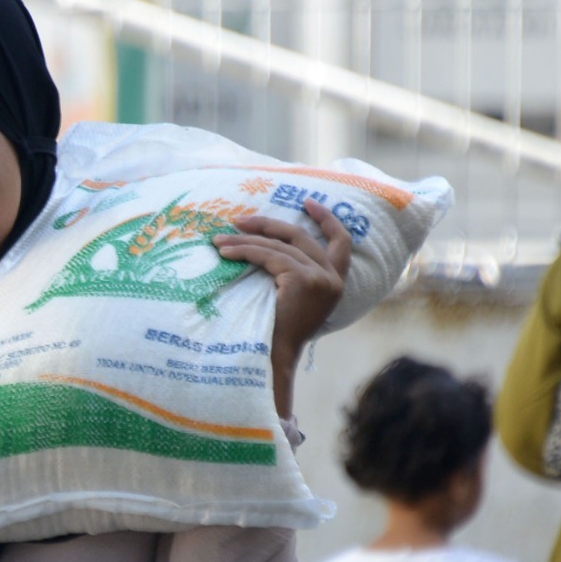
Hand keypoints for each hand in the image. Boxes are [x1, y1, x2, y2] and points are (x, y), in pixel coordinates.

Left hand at [214, 200, 353, 417]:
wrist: (272, 359)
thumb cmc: (275, 335)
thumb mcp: (294, 300)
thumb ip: (295, 274)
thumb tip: (270, 244)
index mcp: (336, 283)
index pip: (341, 242)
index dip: (326, 219)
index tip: (307, 202)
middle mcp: (333, 279)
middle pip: (300, 237)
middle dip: (268, 225)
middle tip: (239, 221)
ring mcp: (320, 278)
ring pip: (277, 247)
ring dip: (244, 241)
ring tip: (219, 241)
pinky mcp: (302, 279)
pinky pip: (268, 256)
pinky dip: (243, 251)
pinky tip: (225, 253)